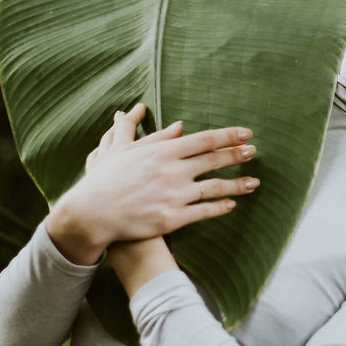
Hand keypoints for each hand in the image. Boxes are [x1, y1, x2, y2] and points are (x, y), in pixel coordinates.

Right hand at [46, 103, 260, 264]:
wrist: (92, 213)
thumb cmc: (107, 179)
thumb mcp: (129, 151)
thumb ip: (158, 137)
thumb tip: (181, 126)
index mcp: (163, 152)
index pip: (205, 140)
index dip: (228, 136)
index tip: (246, 134)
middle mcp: (172, 171)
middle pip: (214, 160)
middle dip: (237, 155)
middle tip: (253, 151)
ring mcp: (174, 196)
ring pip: (214, 188)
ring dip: (237, 184)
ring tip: (254, 182)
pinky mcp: (173, 219)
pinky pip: (204, 212)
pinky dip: (220, 207)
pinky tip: (232, 205)